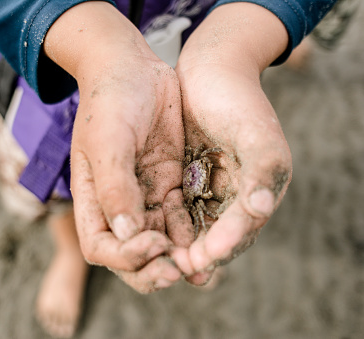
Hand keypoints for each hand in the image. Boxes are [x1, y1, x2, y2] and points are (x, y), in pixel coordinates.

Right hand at [44, 2, 193, 292]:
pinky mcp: (170, 182)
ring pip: (160, 241)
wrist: (133, 67)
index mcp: (92, 198)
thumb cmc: (110, 100)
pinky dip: (195, 233)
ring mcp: (145, 194)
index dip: (125, 256)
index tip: (155, 242)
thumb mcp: (107, 141)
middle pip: (130, 254)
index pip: (101, 247)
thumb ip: (114, 187)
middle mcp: (117, 203)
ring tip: (203, 267)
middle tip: (180, 271)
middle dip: (153, 268)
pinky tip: (213, 239)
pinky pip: (182, 217)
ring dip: (179, 257)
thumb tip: (126, 235)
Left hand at [172, 3, 292, 284]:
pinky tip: (148, 234)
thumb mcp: (257, 133)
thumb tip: (260, 210)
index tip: (198, 261)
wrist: (211, 68)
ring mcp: (212, 187)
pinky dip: (165, 223)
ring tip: (158, 262)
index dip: (222, 247)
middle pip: (218, 237)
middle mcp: (238, 195)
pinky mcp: (188, 178)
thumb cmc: (237, 99)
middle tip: (174, 271)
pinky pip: (176, 208)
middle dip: (197, 256)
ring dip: (178, 247)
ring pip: (195, 227)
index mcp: (261, 189)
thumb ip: (263, 172)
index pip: (243, 229)